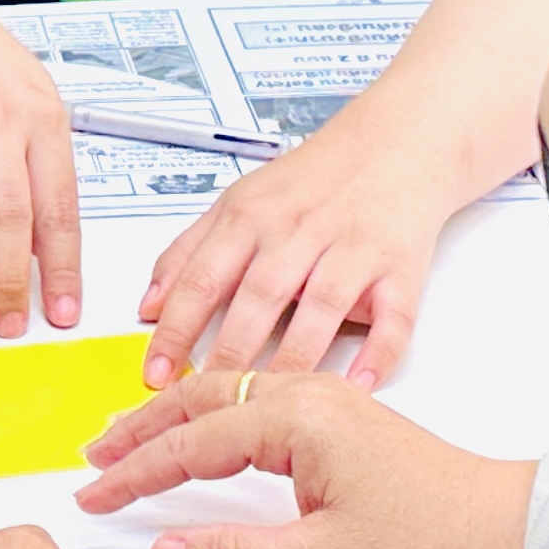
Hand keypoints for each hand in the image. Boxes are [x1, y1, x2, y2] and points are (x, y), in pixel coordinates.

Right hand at [74, 371, 532, 548]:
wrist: (510, 533)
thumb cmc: (429, 545)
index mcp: (297, 418)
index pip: (190, 440)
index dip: (135, 471)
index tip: (93, 494)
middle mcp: (309, 396)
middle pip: (202, 395)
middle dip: (142, 426)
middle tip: (95, 456)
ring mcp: (329, 403)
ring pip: (230, 392)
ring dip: (176, 414)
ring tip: (133, 438)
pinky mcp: (345, 422)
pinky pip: (259, 398)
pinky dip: (215, 411)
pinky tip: (208, 429)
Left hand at [138, 104, 487, 390]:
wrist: (393, 145)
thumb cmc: (312, 182)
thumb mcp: (238, 202)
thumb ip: (189, 252)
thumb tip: (148, 307)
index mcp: (251, 216)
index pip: (203, 277)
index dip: (176, 329)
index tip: (156, 372)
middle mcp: (299, 231)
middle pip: (259, 295)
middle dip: (230, 351)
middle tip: (209, 399)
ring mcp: (353, 250)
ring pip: (321, 307)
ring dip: (293, 358)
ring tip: (270, 403)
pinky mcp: (400, 269)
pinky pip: (392, 316)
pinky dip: (378, 352)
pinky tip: (356, 385)